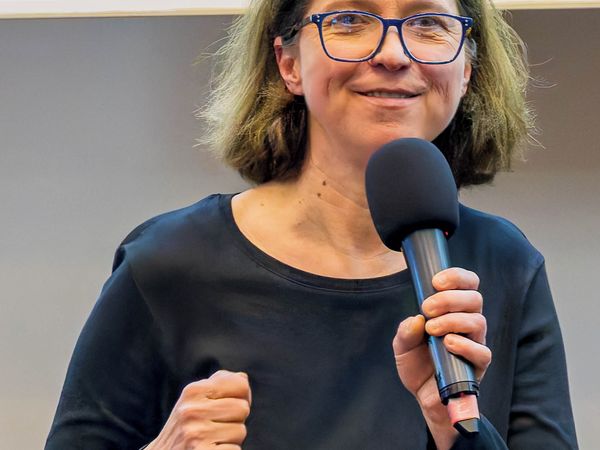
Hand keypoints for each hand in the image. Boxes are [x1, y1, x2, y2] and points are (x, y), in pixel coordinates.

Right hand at [146, 370, 251, 449]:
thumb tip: (243, 378)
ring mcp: (196, 434)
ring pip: (241, 431)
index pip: (241, 385)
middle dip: (235, 420)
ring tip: (212, 440)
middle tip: (216, 427)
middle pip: (243, 408)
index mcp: (193, 391)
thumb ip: (218, 385)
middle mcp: (192, 410)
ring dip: (231, 439)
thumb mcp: (194, 400)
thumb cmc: (185, 428)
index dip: (243, 397)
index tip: (229, 407)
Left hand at [392, 268, 490, 449]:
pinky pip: (482, 352)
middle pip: (474, 298)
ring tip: (432, 330)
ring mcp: (475, 343)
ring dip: (453, 320)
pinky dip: (466, 345)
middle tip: (427, 308)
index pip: (467, 284)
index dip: (456, 277)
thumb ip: (405, 331)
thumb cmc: (417, 364)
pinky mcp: (478, 365)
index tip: (436, 281)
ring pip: (478, 321)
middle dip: (449, 298)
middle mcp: (468, 323)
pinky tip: (448, 344)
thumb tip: (415, 319)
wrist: (423, 396)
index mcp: (453, 310)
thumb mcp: (402, 345)